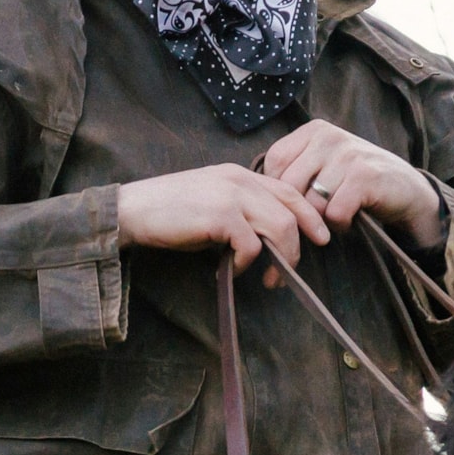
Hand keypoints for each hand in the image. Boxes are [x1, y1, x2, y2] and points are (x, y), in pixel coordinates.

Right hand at [115, 164, 332, 273]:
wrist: (133, 210)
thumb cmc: (168, 212)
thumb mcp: (212, 203)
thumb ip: (240, 212)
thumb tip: (264, 241)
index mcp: (240, 175)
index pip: (288, 191)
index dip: (309, 215)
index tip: (320, 238)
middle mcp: (240, 180)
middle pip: (291, 211)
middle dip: (298, 245)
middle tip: (289, 271)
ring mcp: (232, 195)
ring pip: (280, 227)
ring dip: (280, 258)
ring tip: (268, 279)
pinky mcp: (221, 215)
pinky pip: (252, 245)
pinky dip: (246, 263)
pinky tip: (231, 271)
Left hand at [259, 119, 443, 250]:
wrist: (406, 191)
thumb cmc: (356, 183)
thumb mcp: (323, 165)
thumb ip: (295, 169)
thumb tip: (257, 193)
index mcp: (314, 131)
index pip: (274, 162)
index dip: (281, 190)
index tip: (299, 201)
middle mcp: (329, 136)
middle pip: (289, 185)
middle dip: (300, 209)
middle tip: (318, 216)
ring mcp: (348, 155)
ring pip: (311, 202)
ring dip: (322, 219)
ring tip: (338, 213)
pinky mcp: (365, 177)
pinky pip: (334, 213)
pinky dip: (341, 224)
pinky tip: (352, 218)